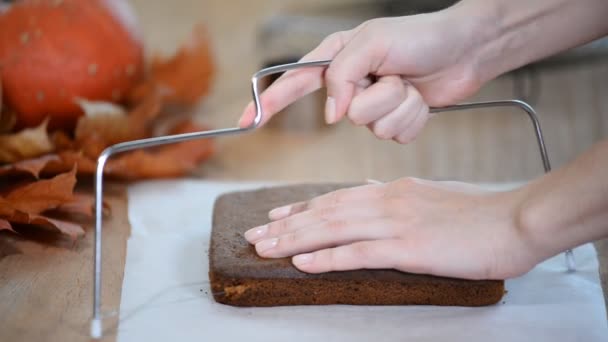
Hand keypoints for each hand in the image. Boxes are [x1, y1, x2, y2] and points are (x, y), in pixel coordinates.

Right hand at [239, 9, 484, 142]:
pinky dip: (413, 117)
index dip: (270, 102)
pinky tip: (422, 98)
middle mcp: (353, 84)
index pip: (295, 82)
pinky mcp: (395, 121)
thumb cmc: (421, 37)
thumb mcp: (372, 42)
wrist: (466, 51)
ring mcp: (374, 106)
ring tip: (411, 84)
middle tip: (395, 76)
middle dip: (375, 98)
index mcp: (338, 58)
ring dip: (399, 106)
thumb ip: (341, 75)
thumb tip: (331, 115)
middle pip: (344, 113)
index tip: (248, 120)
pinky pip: (395, 135)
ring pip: (373, 128)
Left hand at [244, 178, 542, 279]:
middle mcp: (386, 201)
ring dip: (294, 240)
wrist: (512, 221)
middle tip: (254, 235)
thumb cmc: (474, 215)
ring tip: (265, 248)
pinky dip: (327, 258)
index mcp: (391, 191)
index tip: (274, 216)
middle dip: (285, 225)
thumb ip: (396, 197)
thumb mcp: (429, 197)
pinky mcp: (408, 248)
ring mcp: (396, 223)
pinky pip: (358, 252)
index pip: (335, 198)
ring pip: (333, 229)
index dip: (300, 209)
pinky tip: (303, 263)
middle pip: (325, 213)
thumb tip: (370, 189)